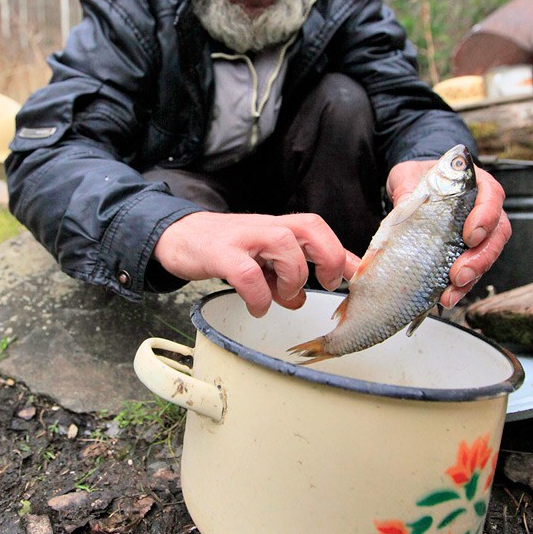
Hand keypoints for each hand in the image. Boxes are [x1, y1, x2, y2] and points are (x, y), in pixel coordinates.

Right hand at [153, 212, 353, 317]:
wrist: (177, 237)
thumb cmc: (222, 249)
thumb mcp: (259, 260)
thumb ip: (282, 274)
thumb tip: (303, 299)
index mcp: (277, 229)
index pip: (317, 230)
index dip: (341, 252)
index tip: (355, 277)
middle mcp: (264, 227)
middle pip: (309, 227)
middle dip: (328, 257)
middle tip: (325, 283)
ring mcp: (243, 237)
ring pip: (283, 243)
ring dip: (292, 276)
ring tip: (284, 296)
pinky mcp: (220, 252)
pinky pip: (247, 272)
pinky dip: (258, 295)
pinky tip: (257, 307)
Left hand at [386, 160, 510, 307]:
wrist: (412, 184)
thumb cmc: (418, 176)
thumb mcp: (407, 176)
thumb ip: (408, 190)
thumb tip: (404, 209)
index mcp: (477, 183)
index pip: (492, 197)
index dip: (486, 217)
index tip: (471, 235)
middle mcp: (484, 208)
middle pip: (496, 234)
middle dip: (480, 258)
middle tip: (460, 274)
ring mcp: (478, 232)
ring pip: (486, 256)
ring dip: (471, 278)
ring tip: (451, 293)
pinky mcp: (465, 251)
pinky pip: (471, 269)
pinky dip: (460, 286)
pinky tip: (446, 296)